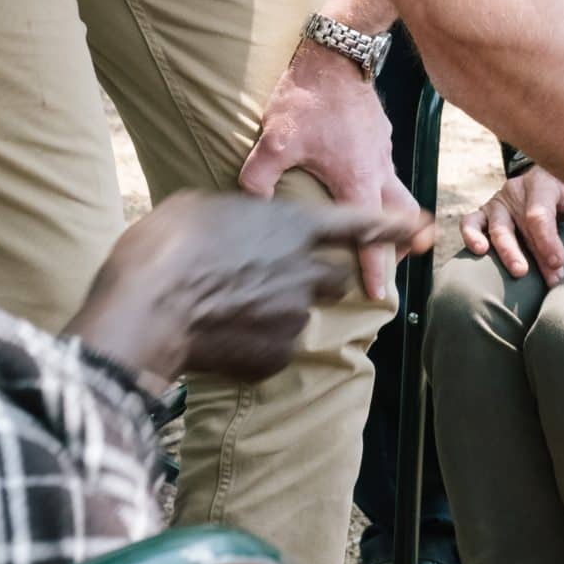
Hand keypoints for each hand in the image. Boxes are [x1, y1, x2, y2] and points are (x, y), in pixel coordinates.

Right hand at [68, 191, 433, 382]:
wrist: (145, 310)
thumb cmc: (164, 247)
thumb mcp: (200, 208)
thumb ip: (239, 217)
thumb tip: (238, 227)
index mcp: (292, 227)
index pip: (356, 224)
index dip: (388, 226)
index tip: (418, 227)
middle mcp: (306, 270)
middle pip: (334, 278)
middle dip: (315, 281)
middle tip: (269, 282)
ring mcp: (295, 316)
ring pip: (299, 314)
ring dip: (276, 314)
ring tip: (226, 311)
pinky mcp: (277, 355)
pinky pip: (273, 349)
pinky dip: (253, 347)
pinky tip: (217, 339)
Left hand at [238, 40, 420, 301]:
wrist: (337, 53)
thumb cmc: (309, 97)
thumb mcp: (276, 140)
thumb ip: (260, 177)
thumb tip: (249, 203)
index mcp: (357, 179)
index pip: (370, 235)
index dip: (375, 268)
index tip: (380, 294)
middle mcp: (378, 169)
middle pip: (400, 217)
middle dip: (403, 243)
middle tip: (403, 261)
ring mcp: (383, 150)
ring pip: (398, 192)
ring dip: (396, 215)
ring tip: (391, 230)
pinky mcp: (379, 134)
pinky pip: (388, 169)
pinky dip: (385, 186)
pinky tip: (366, 182)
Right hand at [461, 165, 563, 283]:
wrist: (542, 182)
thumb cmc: (561, 194)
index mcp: (540, 185)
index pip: (540, 214)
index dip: (548, 240)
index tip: (558, 263)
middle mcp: (515, 192)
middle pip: (520, 224)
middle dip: (535, 253)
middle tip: (549, 276)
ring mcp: (497, 203)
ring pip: (496, 227)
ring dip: (507, 252)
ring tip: (519, 272)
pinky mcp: (482, 214)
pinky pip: (469, 223)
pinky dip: (471, 236)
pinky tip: (479, 252)